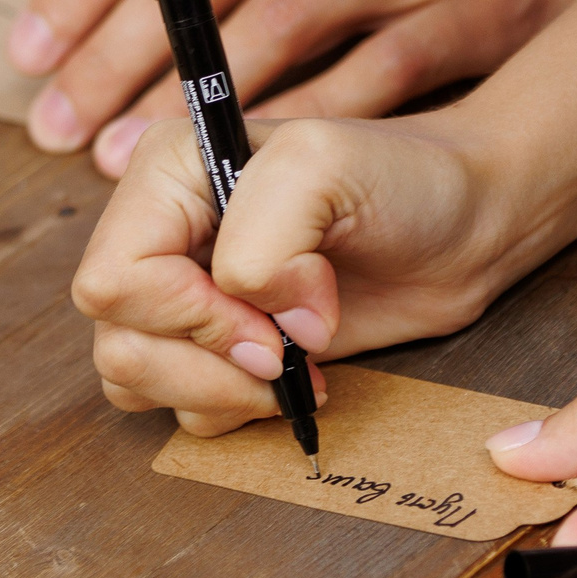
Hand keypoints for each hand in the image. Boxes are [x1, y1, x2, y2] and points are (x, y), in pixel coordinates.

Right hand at [71, 112, 536, 434]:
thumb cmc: (405, 179)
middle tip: (286, 351)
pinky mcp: (216, 345)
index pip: (114, 278)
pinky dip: (235, 408)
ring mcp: (183, 291)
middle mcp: (159, 230)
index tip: (269, 321)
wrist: (462, 225)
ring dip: (218, 393)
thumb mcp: (328, 168)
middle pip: (116, 338)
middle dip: (204, 366)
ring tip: (295, 367)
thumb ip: (266, 238)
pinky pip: (178, 405)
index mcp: (165, 172)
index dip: (186, 318)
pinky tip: (298, 377)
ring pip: (132, 378)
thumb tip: (261, 327)